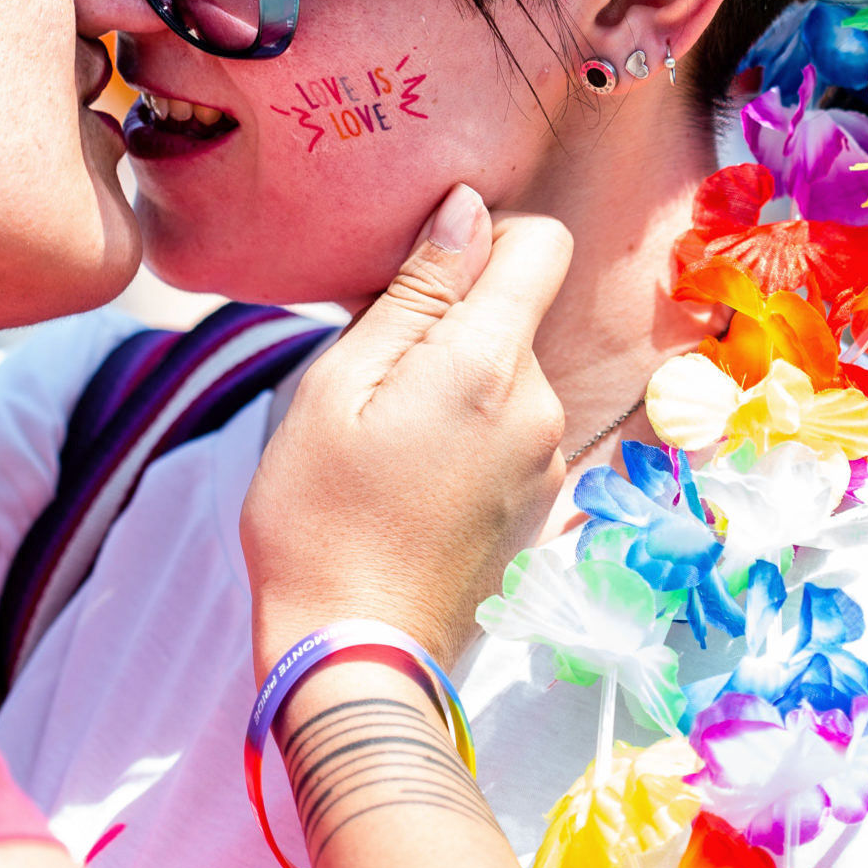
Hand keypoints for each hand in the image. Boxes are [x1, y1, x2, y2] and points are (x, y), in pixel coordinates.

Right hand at [241, 184, 570, 675]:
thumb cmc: (321, 518)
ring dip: (453, 377)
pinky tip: (406, 472)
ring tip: (381, 432)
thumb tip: (466, 211)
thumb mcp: (339, 386)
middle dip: (449, 317)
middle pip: (516, 310)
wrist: (354, 656)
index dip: (481, 236)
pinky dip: (464, 426)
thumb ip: (412, 293)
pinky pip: (507, 425)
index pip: (541, 242)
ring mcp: (546, 461)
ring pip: (506, 370)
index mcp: (492, 366)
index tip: (416, 272)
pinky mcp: (537, 502)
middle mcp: (540, 408)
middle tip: (370, 372)